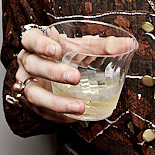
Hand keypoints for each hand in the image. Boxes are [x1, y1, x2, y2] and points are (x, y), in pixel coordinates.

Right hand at [15, 28, 132, 122]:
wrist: (51, 71)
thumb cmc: (64, 54)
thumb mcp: (80, 46)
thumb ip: (101, 46)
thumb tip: (128, 44)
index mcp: (35, 42)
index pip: (30, 38)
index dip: (40, 44)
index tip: (57, 50)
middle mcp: (26, 61)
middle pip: (32, 65)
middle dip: (53, 72)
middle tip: (75, 77)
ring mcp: (26, 83)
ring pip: (32, 93)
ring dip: (55, 101)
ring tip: (79, 106)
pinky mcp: (32, 103)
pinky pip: (42, 111)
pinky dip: (59, 115)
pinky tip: (76, 116)